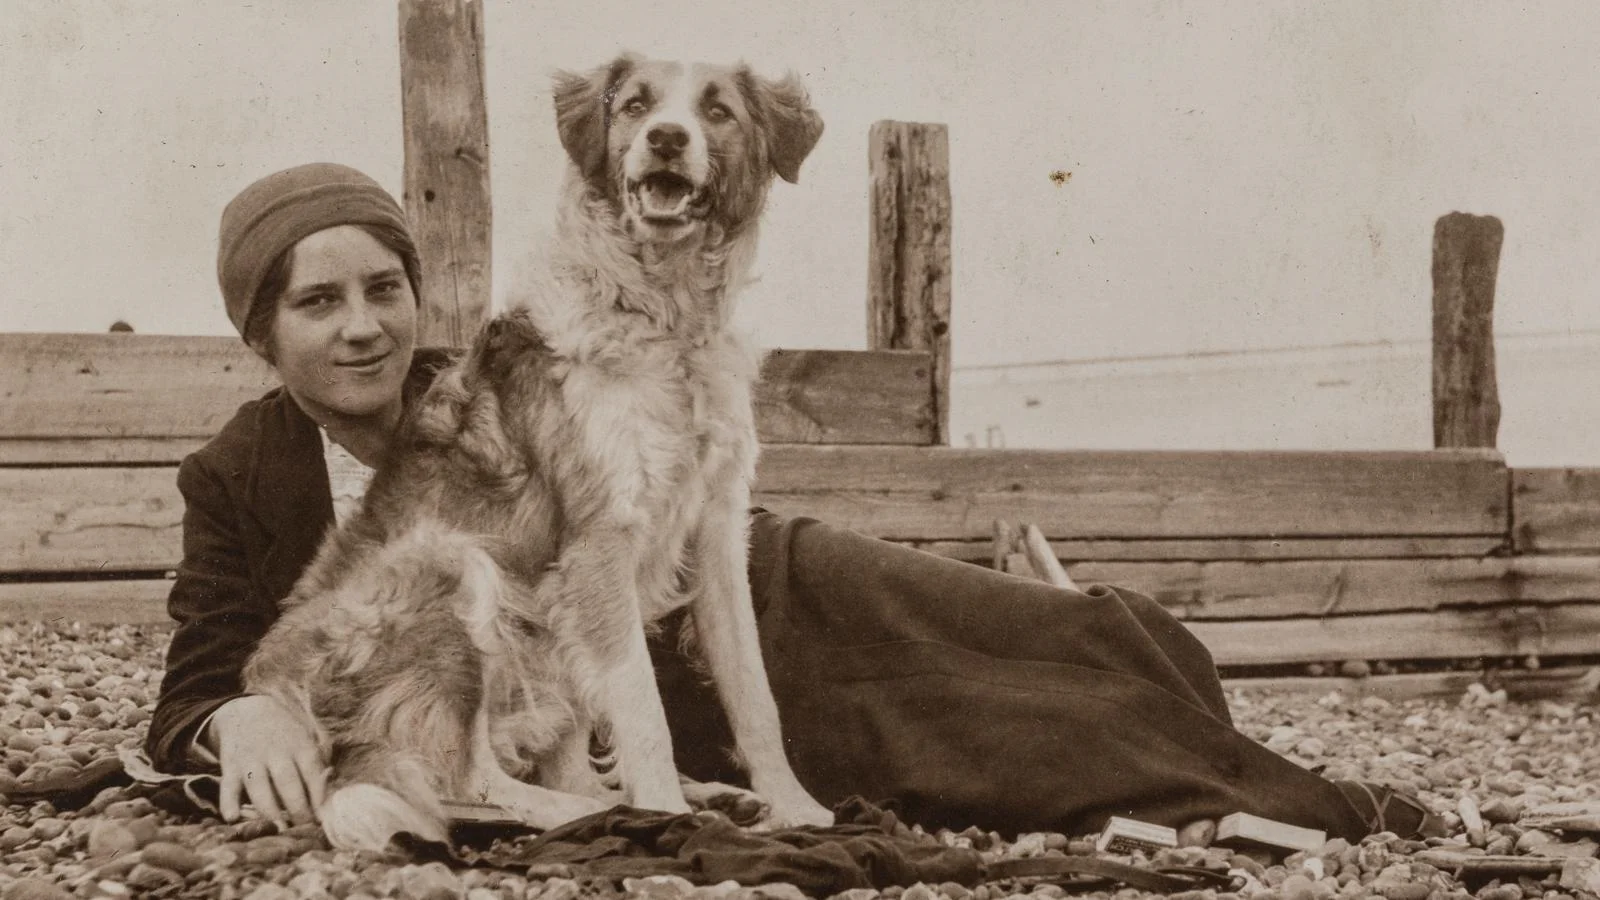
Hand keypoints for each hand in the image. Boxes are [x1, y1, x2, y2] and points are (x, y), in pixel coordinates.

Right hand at [208, 694, 326, 826]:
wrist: (247, 709)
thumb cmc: (286, 734)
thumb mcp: (307, 739)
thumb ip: (319, 764)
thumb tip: (329, 794)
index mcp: (301, 746)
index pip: (312, 773)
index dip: (318, 797)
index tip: (323, 819)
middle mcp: (276, 752)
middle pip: (288, 783)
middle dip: (297, 809)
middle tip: (302, 831)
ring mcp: (252, 759)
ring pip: (260, 788)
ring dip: (269, 811)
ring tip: (277, 830)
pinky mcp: (230, 765)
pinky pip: (227, 786)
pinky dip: (228, 802)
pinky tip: (232, 818)